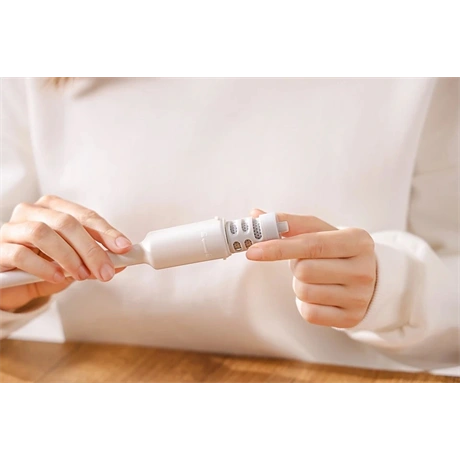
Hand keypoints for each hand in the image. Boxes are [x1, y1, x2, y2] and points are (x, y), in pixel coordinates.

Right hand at [0, 195, 131, 311]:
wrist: (10, 285)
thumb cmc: (43, 266)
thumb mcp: (73, 263)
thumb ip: (93, 260)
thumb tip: (121, 262)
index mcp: (53, 208)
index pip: (84, 215)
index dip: (106, 231)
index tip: (123, 247)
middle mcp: (31, 212)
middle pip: (66, 222)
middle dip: (90, 248)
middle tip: (105, 270)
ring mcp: (11, 229)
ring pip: (42, 233)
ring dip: (68, 256)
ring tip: (82, 275)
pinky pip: (20, 254)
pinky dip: (43, 266)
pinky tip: (57, 277)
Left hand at [246, 209, 376, 327]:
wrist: (372, 279)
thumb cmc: (337, 251)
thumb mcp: (322, 232)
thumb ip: (290, 224)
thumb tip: (256, 215)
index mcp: (357, 240)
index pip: (311, 244)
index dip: (278, 247)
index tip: (252, 251)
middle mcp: (363, 269)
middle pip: (304, 270)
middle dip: (295, 265)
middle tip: (306, 262)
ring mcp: (359, 297)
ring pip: (304, 291)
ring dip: (299, 284)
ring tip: (316, 278)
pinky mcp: (351, 319)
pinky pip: (309, 313)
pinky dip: (305, 303)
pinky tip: (319, 295)